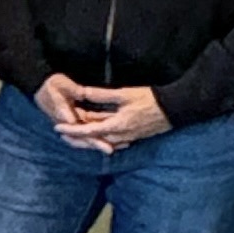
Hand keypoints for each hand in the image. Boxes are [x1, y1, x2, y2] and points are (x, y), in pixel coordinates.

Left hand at [50, 81, 171, 151]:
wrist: (176, 109)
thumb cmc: (151, 100)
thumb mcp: (124, 94)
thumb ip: (101, 95)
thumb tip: (82, 93)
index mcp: (116, 126)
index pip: (87, 131)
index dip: (71, 130)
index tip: (57, 128)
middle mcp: (120, 136)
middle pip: (93, 140)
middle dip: (76, 137)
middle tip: (61, 133)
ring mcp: (128, 137)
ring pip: (102, 140)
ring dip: (89, 137)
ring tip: (75, 131)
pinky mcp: (134, 136)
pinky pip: (113, 139)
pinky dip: (102, 136)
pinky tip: (97, 131)